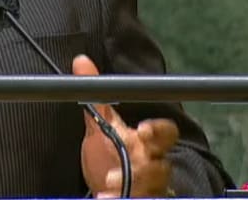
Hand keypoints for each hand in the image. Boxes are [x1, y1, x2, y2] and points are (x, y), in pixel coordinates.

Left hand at [74, 55, 177, 197]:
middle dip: (146, 168)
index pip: (166, 133)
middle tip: (122, 169)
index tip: (142, 129)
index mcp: (147, 143)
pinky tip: (105, 199)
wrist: (107, 186)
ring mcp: (150, 187)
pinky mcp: (143, 199)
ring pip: (152, 189)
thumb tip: (81, 61)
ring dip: (131, 189)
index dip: (158, 130)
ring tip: (107, 189)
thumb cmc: (111, 153)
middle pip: (162, 166)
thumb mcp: (102, 126)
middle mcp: (153, 165)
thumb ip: (96, 99)